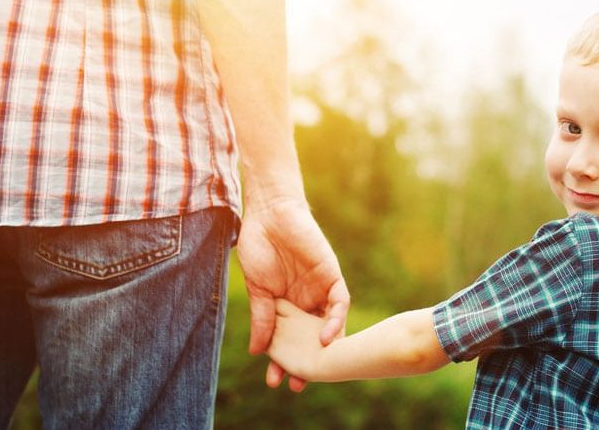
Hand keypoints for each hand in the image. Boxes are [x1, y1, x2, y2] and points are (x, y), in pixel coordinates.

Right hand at [236, 198, 349, 388]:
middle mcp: (307, 301)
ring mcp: (320, 289)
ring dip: (326, 347)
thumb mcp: (258, 289)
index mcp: (287, 306)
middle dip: (308, 361)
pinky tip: (327, 336)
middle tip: (298, 385)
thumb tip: (257, 351)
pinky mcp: (331, 275)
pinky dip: (336, 320)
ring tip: (316, 368)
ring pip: (330, 325)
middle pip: (312, 338)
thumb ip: (262, 318)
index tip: (276, 380)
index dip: (285, 360)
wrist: (269, 213)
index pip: (291, 339)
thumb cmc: (259, 246)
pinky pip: (340, 301)